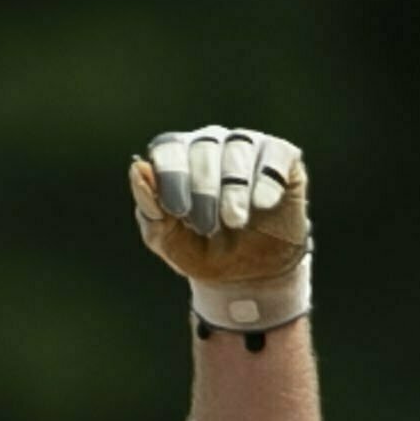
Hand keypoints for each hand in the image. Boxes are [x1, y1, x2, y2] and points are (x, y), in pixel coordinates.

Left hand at [130, 128, 309, 333]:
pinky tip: (261, 206)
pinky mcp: (281, 157)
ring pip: (238, 148)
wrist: (250, 276)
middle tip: (207, 226)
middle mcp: (212, 144)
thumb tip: (138, 169)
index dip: (171, 176)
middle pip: (203, 147)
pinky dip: (265, 182)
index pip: (168, 148)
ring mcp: (247, 146)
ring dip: (233, 188)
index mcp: (178, 160)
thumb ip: (151, 211)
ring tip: (234, 221)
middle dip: (203, 189)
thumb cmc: (205, 253)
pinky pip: (273, 156)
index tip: (178, 212)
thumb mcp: (171, 242)